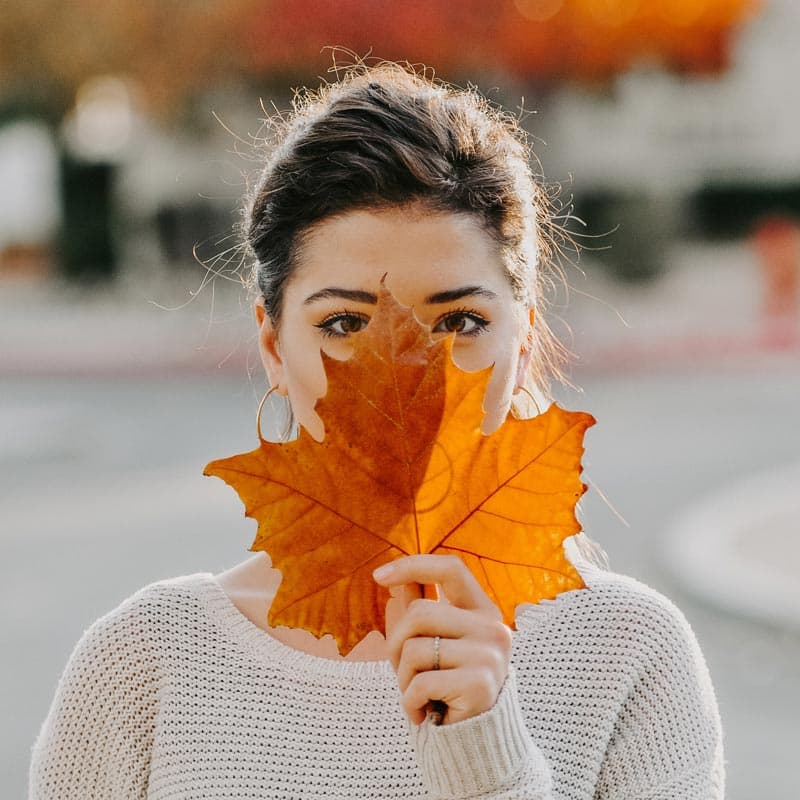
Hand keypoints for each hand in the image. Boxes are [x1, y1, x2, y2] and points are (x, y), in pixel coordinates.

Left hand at [373, 554, 511, 725]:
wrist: (474, 743)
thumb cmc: (448, 686)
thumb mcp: (435, 643)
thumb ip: (422, 609)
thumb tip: (399, 577)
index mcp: (484, 611)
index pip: (451, 569)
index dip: (414, 565)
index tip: (378, 576)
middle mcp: (493, 628)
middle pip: (420, 613)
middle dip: (397, 643)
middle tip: (404, 672)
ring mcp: (490, 656)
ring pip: (415, 649)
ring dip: (403, 678)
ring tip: (419, 695)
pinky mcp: (480, 686)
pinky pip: (421, 683)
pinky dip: (409, 702)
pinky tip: (423, 714)